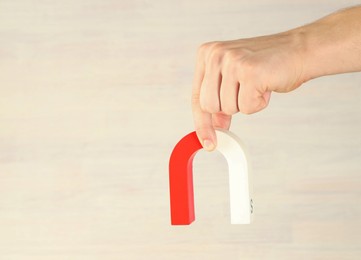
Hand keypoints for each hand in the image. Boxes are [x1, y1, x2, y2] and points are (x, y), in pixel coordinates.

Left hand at [191, 31, 305, 149]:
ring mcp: (232, 61)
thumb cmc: (267, 66)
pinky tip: (266, 86)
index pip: (197, 97)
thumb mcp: (234, 79)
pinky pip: (247, 107)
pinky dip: (259, 103)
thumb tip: (213, 128)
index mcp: (206, 54)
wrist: (300, 51)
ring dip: (246, 103)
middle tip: (246, 93)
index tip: (208, 144)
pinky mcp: (249, 71)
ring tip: (257, 84)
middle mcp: (215, 54)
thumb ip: (220, 100)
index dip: (202, 123)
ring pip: (228, 108)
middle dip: (229, 109)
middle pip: (210, 106)